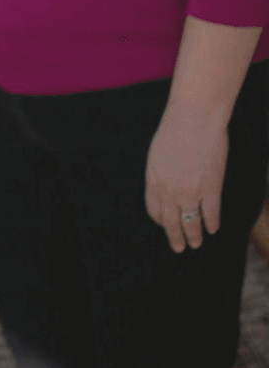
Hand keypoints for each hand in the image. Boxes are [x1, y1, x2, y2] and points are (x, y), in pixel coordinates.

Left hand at [144, 106, 227, 251]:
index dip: (161, 221)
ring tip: (197, 243)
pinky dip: (212, 223)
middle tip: (179, 247)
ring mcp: (190, 192)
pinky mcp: (210, 189)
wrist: (193, 119)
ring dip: (194, 236)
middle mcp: (169, 191)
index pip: (154, 210)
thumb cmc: (174, 129)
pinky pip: (211, 214)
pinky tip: (213, 228)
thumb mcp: (157, 153)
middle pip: (171, 223)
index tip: (166, 225)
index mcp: (153, 180)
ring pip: (191, 224)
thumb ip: (161, 172)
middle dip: (175, 238)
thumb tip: (166, 183)